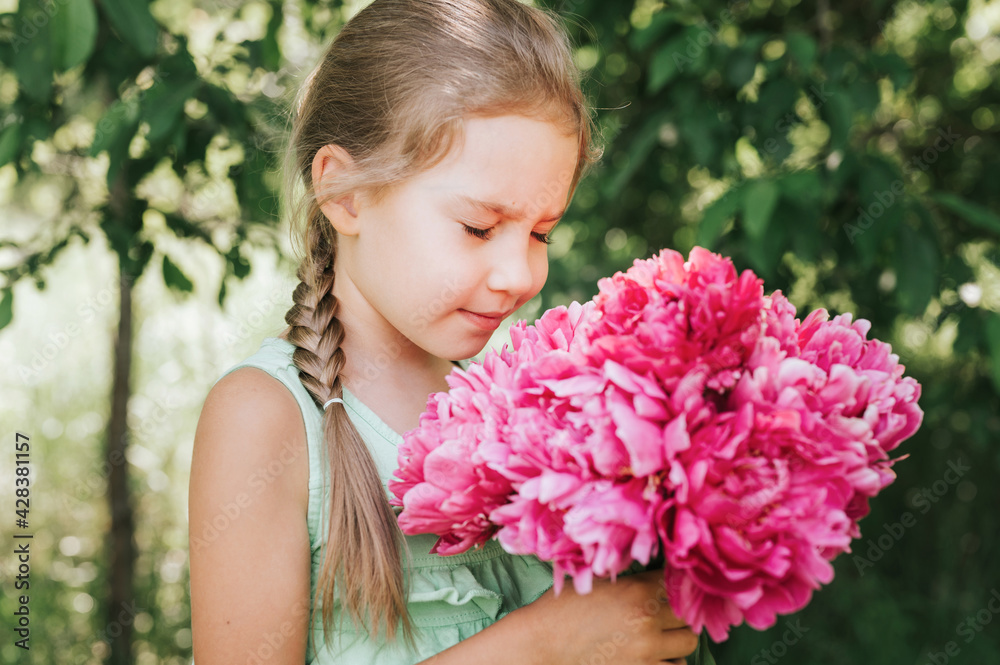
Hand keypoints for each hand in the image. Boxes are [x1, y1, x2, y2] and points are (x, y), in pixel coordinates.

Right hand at [523, 567, 698, 664]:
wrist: (540, 645)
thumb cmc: (561, 610)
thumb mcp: (594, 581)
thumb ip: (628, 577)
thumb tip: (652, 569)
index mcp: (636, 592)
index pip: (677, 583)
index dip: (674, 584)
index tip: (667, 587)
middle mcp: (646, 622)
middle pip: (688, 616)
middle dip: (677, 614)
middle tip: (663, 614)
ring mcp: (646, 652)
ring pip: (687, 645)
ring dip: (676, 640)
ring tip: (659, 637)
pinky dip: (668, 662)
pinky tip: (653, 655)